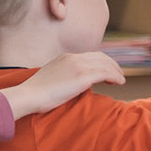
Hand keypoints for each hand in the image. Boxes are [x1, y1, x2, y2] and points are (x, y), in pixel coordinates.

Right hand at [4, 51, 124, 118]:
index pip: (90, 55)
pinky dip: (116, 77)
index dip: (102, 62)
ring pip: (106, 64)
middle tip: (119, 75)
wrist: (29, 95)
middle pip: (101, 57)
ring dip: (116, 72)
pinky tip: (120, 83)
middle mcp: (73, 58)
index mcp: (65, 57)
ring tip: (121, 80)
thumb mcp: (50, 78)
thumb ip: (62, 76)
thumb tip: (70, 84)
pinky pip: (106, 73)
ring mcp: (78, 66)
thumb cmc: (36, 93)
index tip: (107, 71)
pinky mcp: (82, 76)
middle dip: (112, 65)